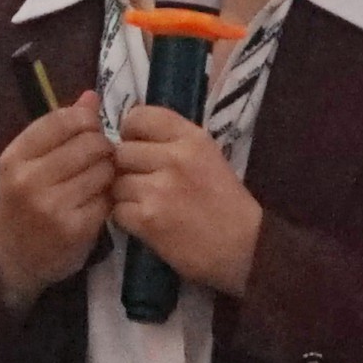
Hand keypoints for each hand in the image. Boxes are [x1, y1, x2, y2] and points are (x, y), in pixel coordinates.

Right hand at [0, 95, 120, 308]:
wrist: (11, 258)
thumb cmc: (21, 202)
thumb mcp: (27, 162)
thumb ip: (57, 128)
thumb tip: (91, 96)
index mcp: (15, 157)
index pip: (62, 120)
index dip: (85, 120)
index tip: (88, 130)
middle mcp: (29, 180)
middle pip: (89, 143)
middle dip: (101, 147)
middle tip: (98, 158)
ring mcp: (52, 206)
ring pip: (103, 170)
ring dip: (107, 172)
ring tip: (96, 181)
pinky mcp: (75, 229)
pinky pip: (107, 199)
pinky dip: (107, 198)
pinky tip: (96, 203)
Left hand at [110, 107, 264, 300]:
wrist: (244, 246)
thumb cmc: (225, 202)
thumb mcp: (208, 157)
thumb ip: (173, 142)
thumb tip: (131, 137)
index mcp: (192, 138)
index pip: (140, 117)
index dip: (130, 132)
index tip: (136, 146)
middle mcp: (174, 158)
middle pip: (122, 152)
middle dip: (126, 168)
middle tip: (142, 182)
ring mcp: (160, 188)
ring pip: (117, 183)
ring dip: (125, 196)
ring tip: (146, 205)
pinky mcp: (149, 218)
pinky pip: (118, 211)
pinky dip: (127, 219)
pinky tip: (146, 223)